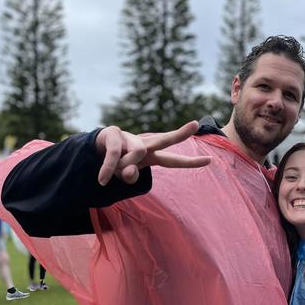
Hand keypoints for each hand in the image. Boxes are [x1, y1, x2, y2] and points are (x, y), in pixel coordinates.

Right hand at [95, 121, 211, 185]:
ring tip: (111, 175)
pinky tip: (102, 180)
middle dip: (180, 133)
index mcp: (151, 156)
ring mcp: (130, 138)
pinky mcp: (114, 134)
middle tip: (195, 124)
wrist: (94, 151)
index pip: (173, 161)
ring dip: (123, 166)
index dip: (190, 162)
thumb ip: (130, 176)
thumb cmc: (116, 164)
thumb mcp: (125, 174)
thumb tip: (129, 170)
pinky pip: (114, 156)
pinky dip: (108, 170)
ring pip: (137, 152)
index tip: (210, 160)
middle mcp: (144, 145)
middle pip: (165, 139)